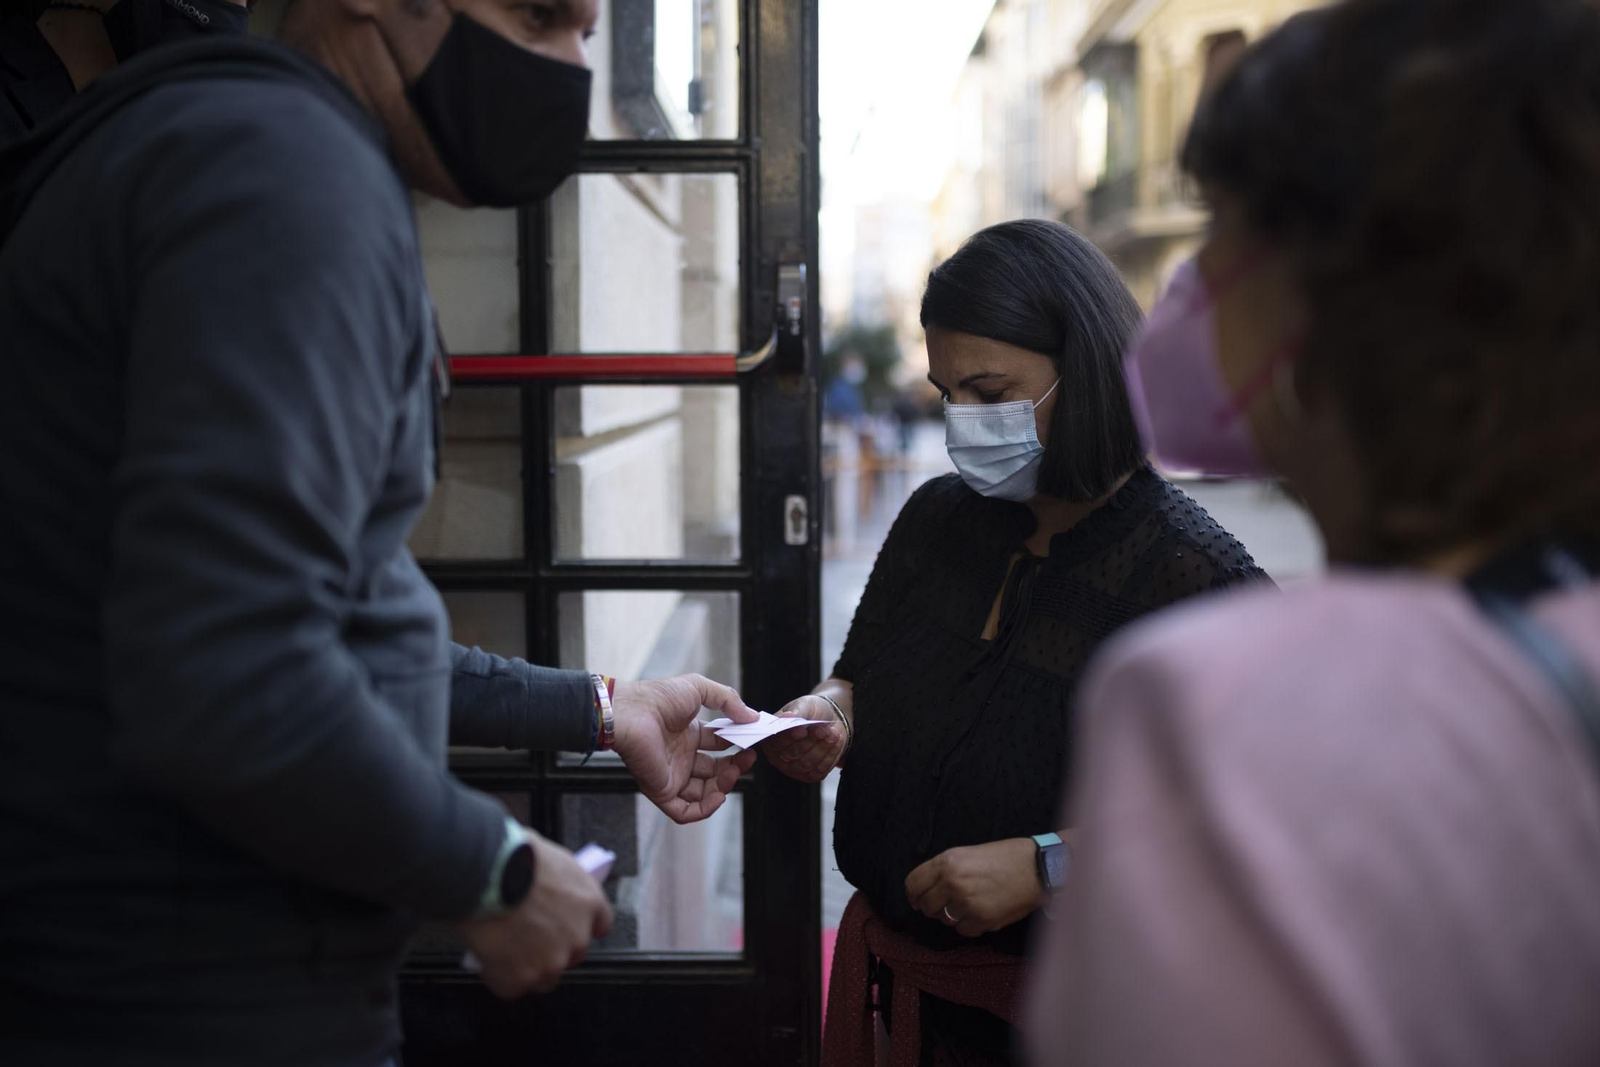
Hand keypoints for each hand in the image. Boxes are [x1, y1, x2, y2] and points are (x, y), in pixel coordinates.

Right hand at [456, 830, 613, 997]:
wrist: (489, 873)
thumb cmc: (516, 857)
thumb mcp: (555, 860)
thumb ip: (562, 884)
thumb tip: (551, 890)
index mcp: (589, 903)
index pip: (600, 925)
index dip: (579, 926)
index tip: (565, 926)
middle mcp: (577, 936)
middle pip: (572, 955)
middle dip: (552, 949)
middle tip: (526, 937)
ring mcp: (551, 961)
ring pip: (544, 977)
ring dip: (527, 969)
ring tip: (504, 952)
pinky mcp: (522, 977)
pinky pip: (511, 986)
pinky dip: (499, 977)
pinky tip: (488, 961)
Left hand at [612, 674, 757, 823]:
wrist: (631, 713)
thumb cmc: (658, 698)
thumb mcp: (698, 688)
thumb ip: (727, 699)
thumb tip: (752, 717)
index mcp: (687, 733)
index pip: (718, 745)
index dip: (736, 744)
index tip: (752, 740)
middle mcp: (680, 755)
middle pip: (714, 770)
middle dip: (734, 767)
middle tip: (748, 757)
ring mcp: (671, 774)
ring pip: (703, 793)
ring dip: (724, 787)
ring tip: (733, 772)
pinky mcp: (661, 790)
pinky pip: (684, 811)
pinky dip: (704, 810)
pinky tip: (719, 796)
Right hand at [762, 694, 846, 782]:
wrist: (830, 719)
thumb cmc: (812, 712)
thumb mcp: (804, 705)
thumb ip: (795, 712)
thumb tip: (785, 718)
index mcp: (771, 738)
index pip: (775, 742)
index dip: (789, 737)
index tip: (802, 730)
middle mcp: (779, 757)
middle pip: (792, 754)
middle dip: (810, 740)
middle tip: (822, 729)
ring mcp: (794, 768)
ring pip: (807, 763)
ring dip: (822, 746)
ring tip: (831, 733)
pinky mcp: (811, 775)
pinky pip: (820, 769)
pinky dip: (830, 754)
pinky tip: (834, 742)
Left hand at [904, 838, 1043, 937]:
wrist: (1037, 868)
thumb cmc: (1005, 856)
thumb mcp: (969, 853)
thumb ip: (945, 869)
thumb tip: (928, 889)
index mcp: (947, 862)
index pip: (913, 884)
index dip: (913, 894)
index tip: (917, 900)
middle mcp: (952, 883)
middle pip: (926, 906)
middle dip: (934, 906)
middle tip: (948, 903)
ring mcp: (966, 903)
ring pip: (944, 920)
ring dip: (953, 916)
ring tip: (970, 904)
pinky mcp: (981, 920)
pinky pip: (963, 930)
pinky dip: (970, 925)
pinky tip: (982, 912)